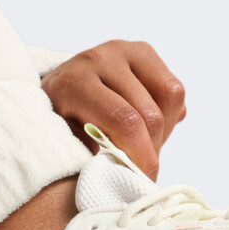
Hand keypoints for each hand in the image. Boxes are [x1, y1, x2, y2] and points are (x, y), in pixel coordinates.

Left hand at [41, 39, 185, 179]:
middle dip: (153, 148)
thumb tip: (123, 175)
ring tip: (143, 144)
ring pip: (169, 98)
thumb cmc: (59, 121)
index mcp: (73, 83)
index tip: (144, 178)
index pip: (124, 121)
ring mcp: (122, 51)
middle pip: (149, 113)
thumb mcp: (65, 140)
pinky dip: (169, 112)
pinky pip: (173, 88)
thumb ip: (91, 154)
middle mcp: (98, 60)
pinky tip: (147, 123)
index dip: (142, 154)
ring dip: (163, 130)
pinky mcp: (141, 51)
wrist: (55, 88)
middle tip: (143, 168)